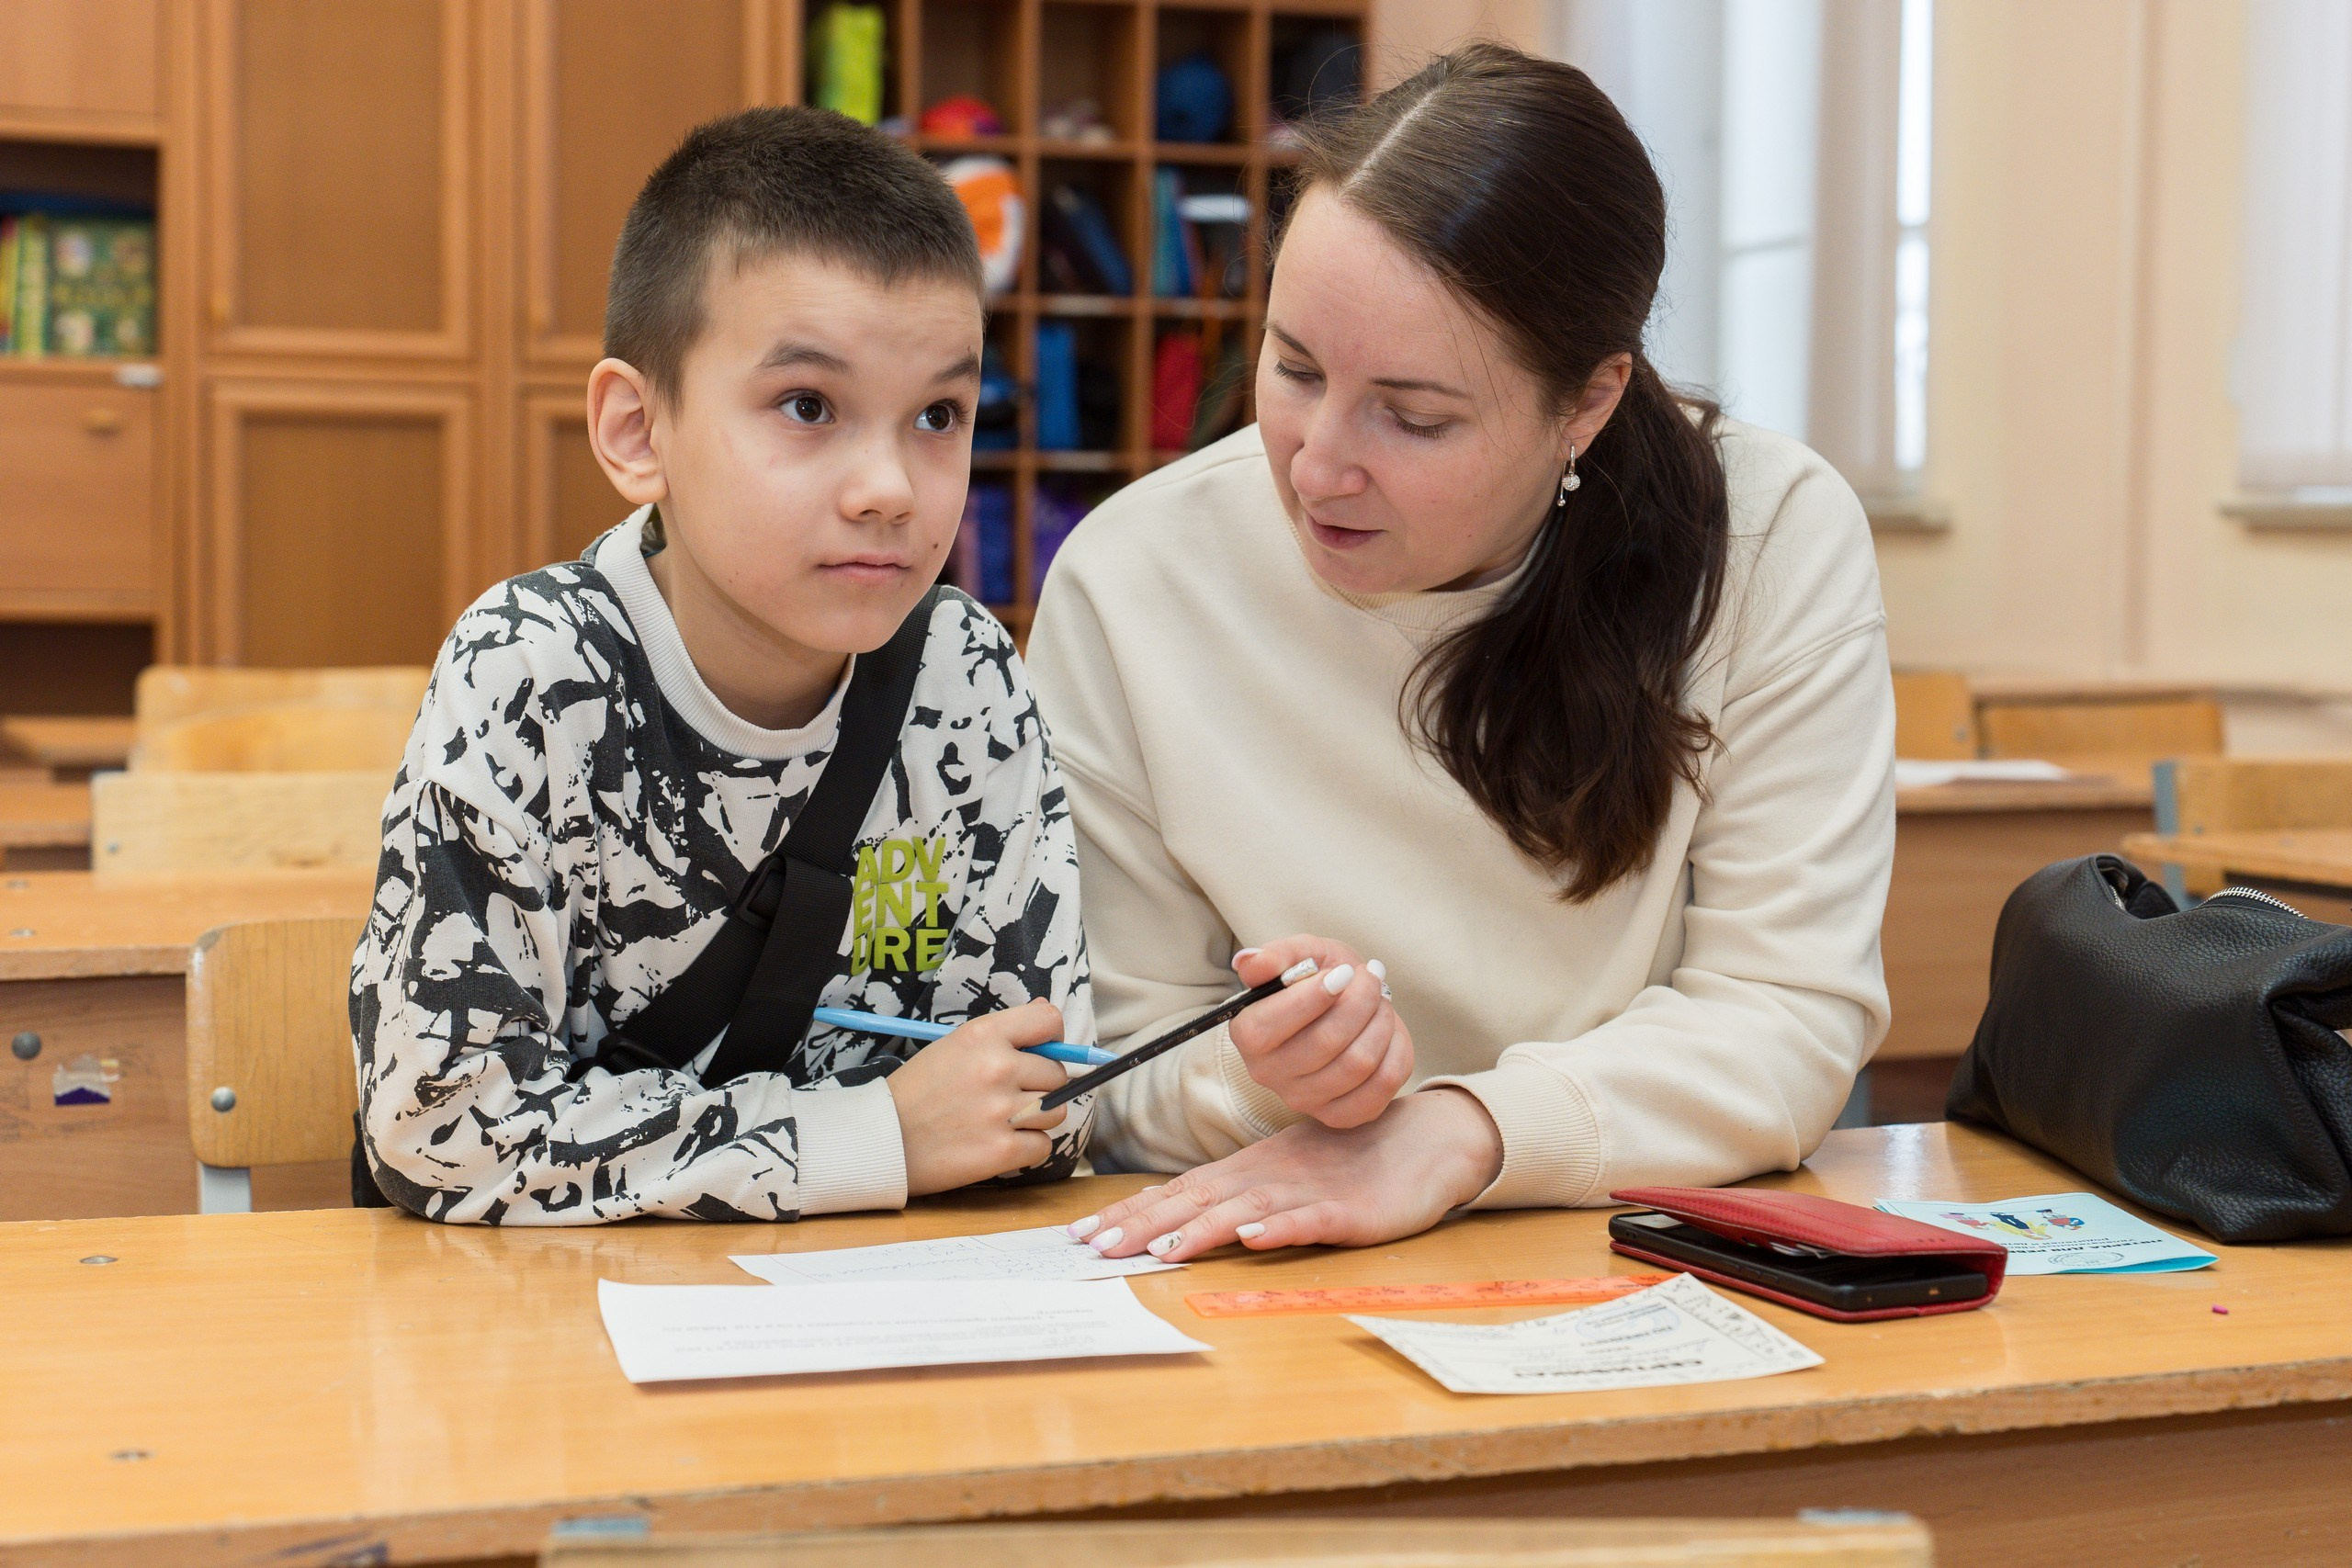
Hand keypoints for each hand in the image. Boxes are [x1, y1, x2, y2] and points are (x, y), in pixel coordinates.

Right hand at [885, 999, 1069, 1196]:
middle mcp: (998, 1068)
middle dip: (1038, 1086)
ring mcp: (1002, 1111)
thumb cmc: (918, 1090)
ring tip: (1002, 1121)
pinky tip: (997, 1144)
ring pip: (1056, 1112)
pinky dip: (1026, 1149)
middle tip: (1004, 1096)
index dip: (1051, 1039)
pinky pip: (1043, 1146)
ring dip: (1036, 1119)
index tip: (1039, 1053)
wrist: (882, 1137)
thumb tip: (1047, 1012)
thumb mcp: (955, 1045)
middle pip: (1056, 1074)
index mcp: (984, 1035)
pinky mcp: (1003, 1150)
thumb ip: (1003, 1031)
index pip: (1049, 1022)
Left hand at [1064, 1087, 1504, 1260]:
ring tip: (1160, 1250)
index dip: (1130, 1212)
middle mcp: (1266, 1178)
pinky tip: (1253, 1239)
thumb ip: (1235, 1196)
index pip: (1177, 1192)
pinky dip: (1279, 1228)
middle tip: (1093, 1247)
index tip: (1082, 1233)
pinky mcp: (1346, 1211)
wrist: (1422, 1141)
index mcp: (1247, 1171)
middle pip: (1195, 1201)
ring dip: (1199, 1230)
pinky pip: (1308, 1221)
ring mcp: (1306, 1193)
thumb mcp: (1282, 1176)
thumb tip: (1176, 1220)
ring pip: (1243, 1211)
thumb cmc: (1348, 1161)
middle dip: (1142, 1225)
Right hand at [1227, 936, 1413, 1128]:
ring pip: (1358, 1063)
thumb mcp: (1300, 954)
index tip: (1344, 972)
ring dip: (1381, 1022)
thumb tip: (1248, 963)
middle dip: (1360, 1000)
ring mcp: (1304, 1101)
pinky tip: (1388, 1032)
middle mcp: (1269, 1074)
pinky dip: (1395, 1051)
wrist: (1346, 1006)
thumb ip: (1276, 956)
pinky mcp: (1340, 1115)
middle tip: (1371, 977)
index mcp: (1248, 1034)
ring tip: (1380, 1001)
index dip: (1316, 996)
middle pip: (1326, 1042)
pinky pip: (1382, 1086)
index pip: (1272, 1024)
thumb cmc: (1318, 978)